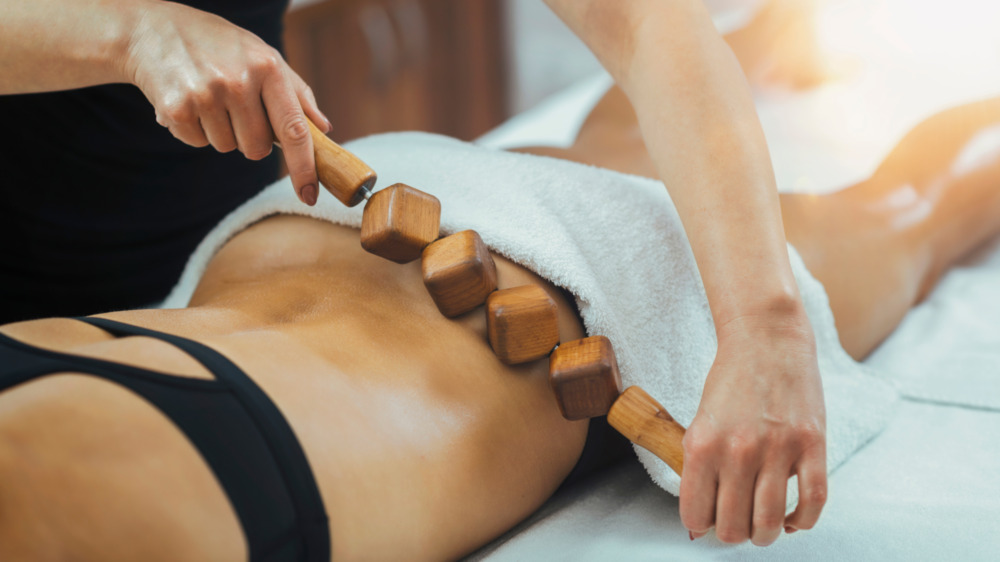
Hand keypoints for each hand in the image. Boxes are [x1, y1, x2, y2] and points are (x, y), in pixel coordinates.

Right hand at [123, 2, 330, 204]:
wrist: (153, 30)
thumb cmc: (220, 46)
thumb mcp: (263, 56)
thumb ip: (297, 93)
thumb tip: (324, 129)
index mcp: (268, 67)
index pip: (294, 130)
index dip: (304, 168)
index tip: (310, 196)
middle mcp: (238, 81)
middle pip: (258, 149)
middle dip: (249, 137)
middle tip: (234, 106)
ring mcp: (205, 95)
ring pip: (227, 148)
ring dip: (220, 131)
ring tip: (208, 97)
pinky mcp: (176, 108)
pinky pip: (198, 143)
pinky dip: (194, 129)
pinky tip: (188, 100)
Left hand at [680, 310, 826, 545]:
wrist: (766, 339)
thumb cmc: (730, 380)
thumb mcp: (700, 421)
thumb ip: (699, 467)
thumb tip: (699, 521)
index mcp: (702, 445)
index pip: (695, 515)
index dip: (700, 526)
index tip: (706, 522)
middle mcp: (738, 451)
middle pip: (733, 527)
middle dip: (731, 534)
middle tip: (734, 525)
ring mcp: (778, 450)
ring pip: (769, 524)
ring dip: (763, 535)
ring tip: (761, 528)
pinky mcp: (812, 445)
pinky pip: (812, 503)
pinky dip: (802, 522)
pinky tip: (792, 520)